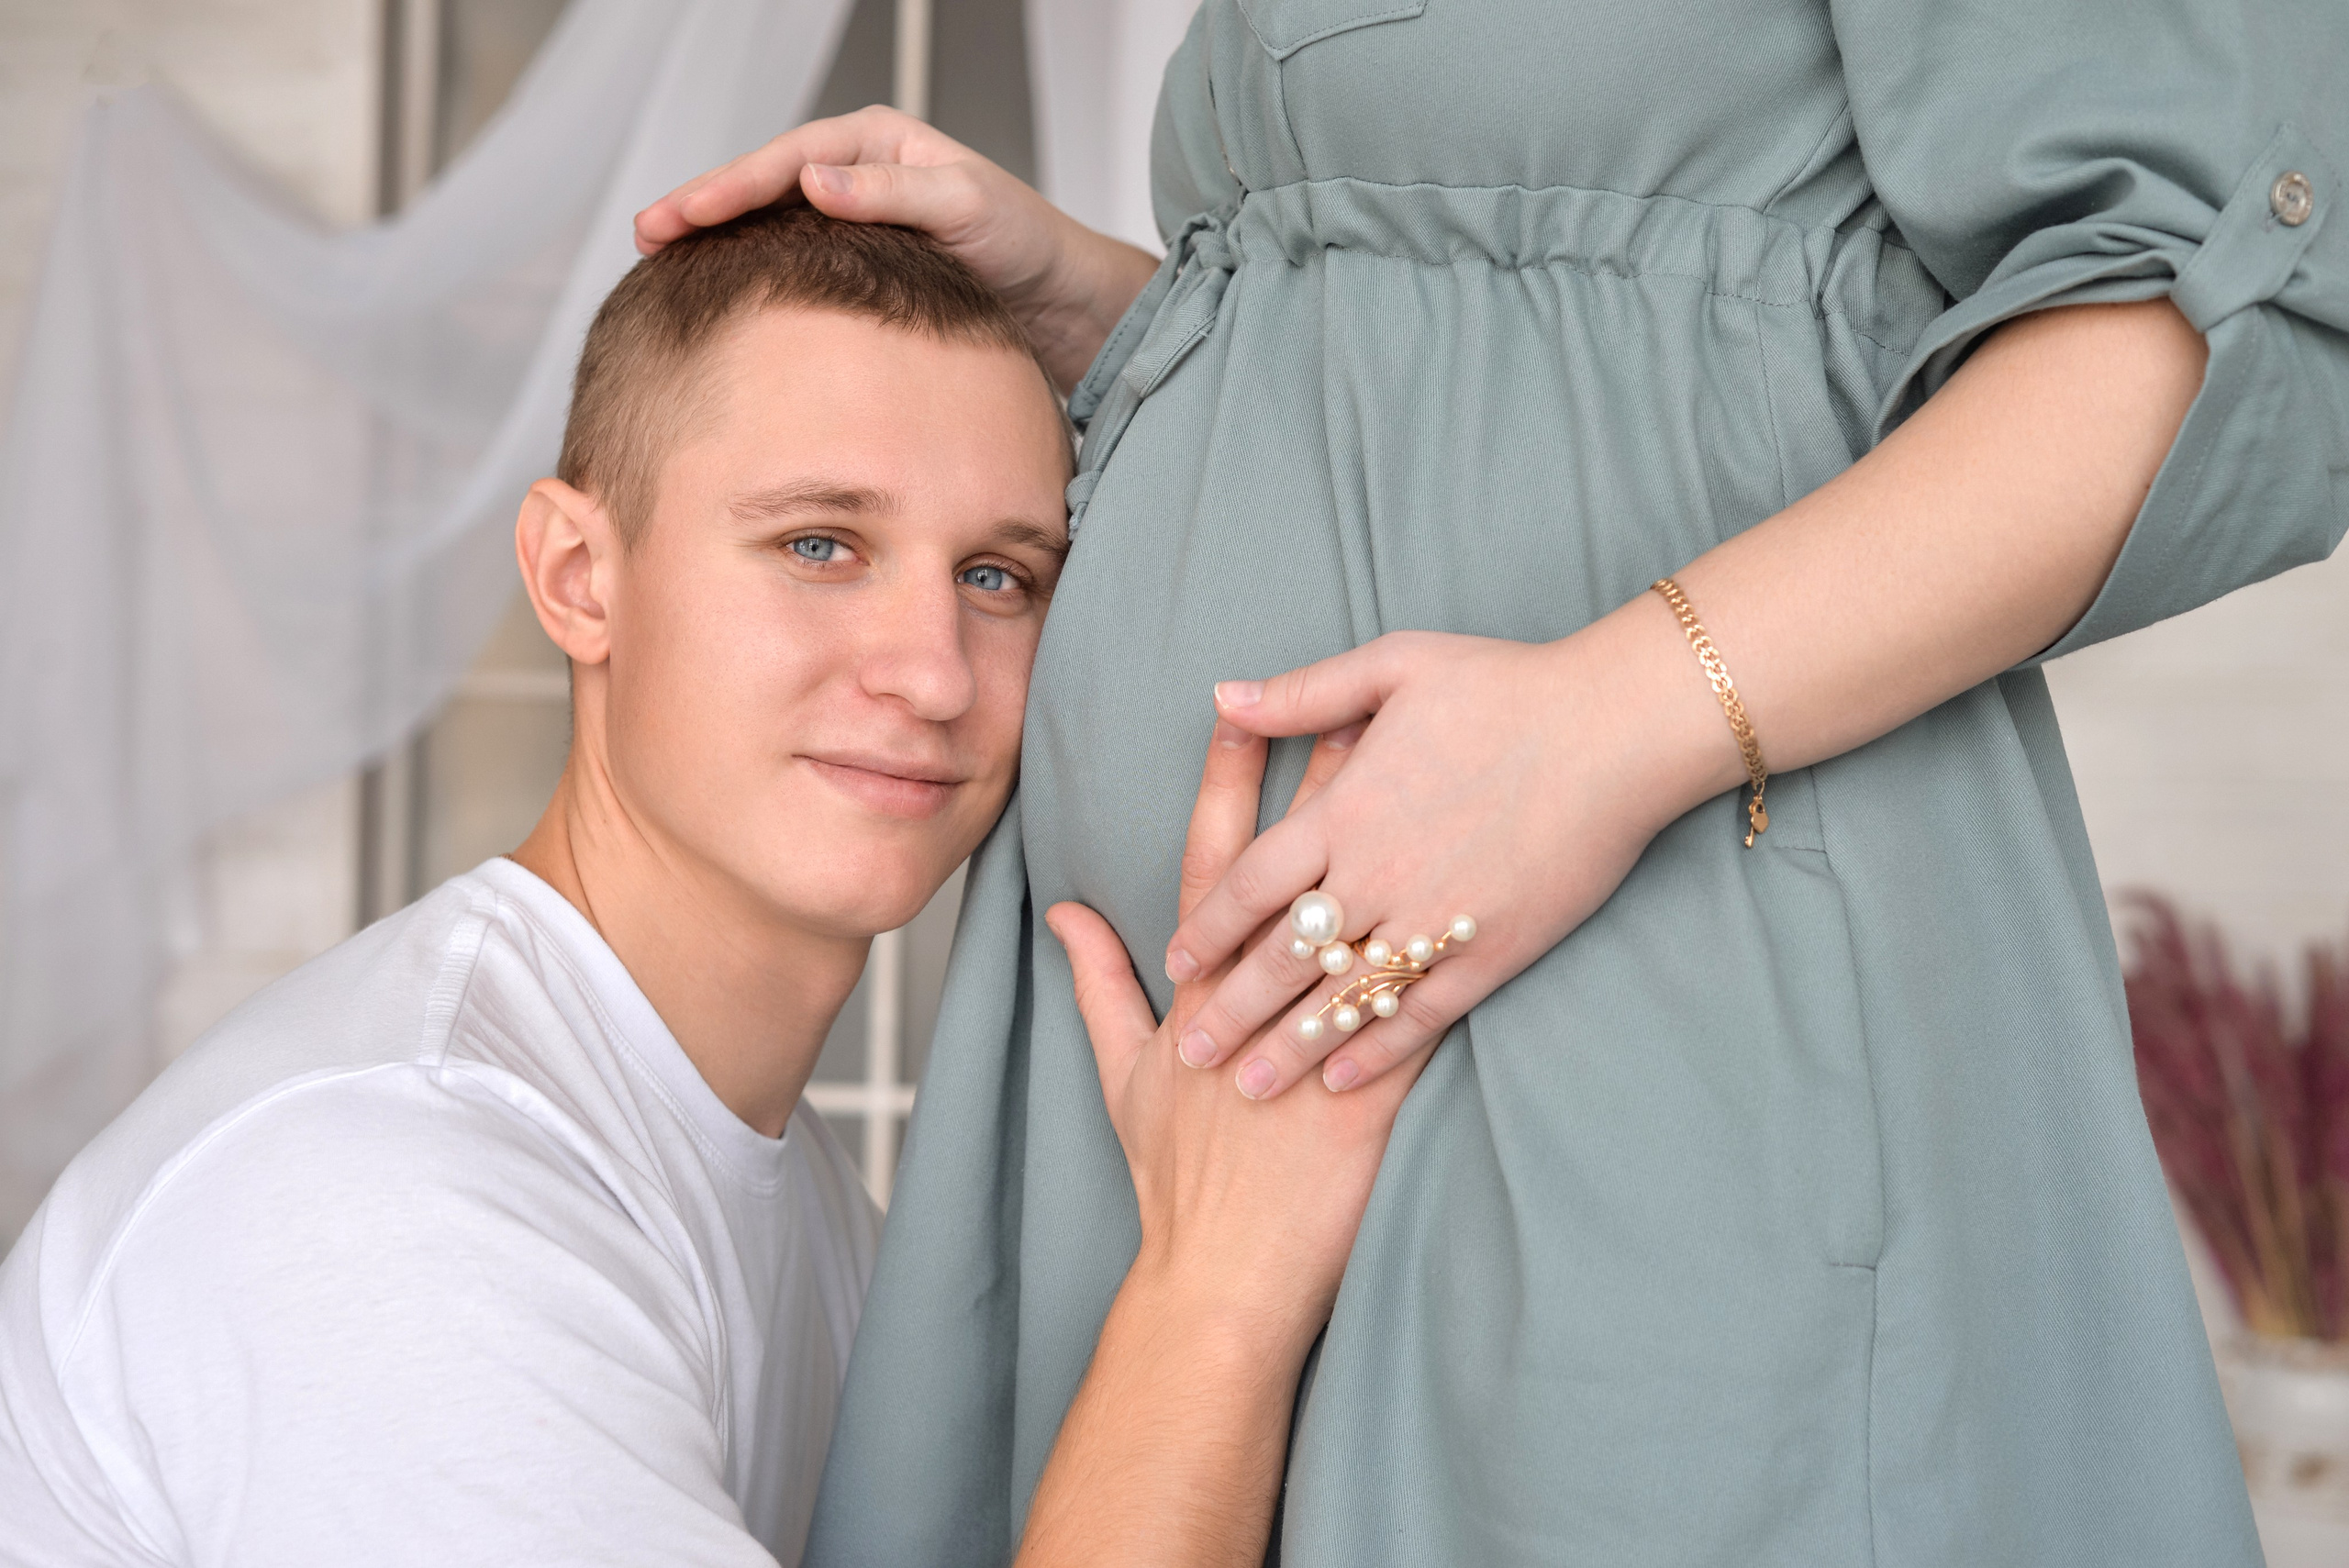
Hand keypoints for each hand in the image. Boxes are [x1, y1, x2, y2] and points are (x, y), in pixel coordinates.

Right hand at [631, 105, 1157, 391]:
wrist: (1064, 303)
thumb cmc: (1029, 247)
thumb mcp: (967, 210)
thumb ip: (892, 193)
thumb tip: (813, 178)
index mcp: (879, 143)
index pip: (784, 161)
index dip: (726, 188)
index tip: (681, 217)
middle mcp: (862, 172)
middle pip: (763, 184)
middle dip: (701, 207)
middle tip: (646, 236)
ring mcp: (858, 219)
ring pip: (770, 222)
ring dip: (718, 241)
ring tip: (663, 262)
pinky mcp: (862, 265)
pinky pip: (793, 259)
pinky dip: (752, 271)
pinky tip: (720, 293)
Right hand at [1045, 717, 1430, 1348]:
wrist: (1222, 1274)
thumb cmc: (1172, 1175)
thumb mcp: (1120, 1071)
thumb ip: (1095, 983)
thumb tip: (1066, 911)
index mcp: (1199, 987)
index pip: (1216, 863)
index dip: (1226, 782)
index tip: (1244, 709)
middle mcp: (1257, 998)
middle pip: (1298, 872)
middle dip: (1323, 787)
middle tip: (1354, 702)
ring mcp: (1317, 1041)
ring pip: (1362, 924)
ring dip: (1399, 852)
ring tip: (1437, 779)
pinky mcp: (1373, 1090)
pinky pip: (1416, 1010)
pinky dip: (1448, 957)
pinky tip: (1493, 901)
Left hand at [1159, 612, 1744, 1101]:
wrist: (1616, 728)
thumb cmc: (1507, 686)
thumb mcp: (1394, 665)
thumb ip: (1303, 693)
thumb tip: (1224, 699)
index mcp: (1345, 812)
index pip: (1249, 883)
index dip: (1208, 926)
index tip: (1178, 960)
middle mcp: (1377, 875)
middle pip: (1282, 959)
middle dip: (1232, 1010)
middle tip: (1195, 1052)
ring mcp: (1433, 920)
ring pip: (1343, 1000)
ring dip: (1291, 1046)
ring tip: (1250, 1089)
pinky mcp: (1491, 950)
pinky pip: (1421, 1015)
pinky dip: (1377, 1049)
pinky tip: (1343, 1076)